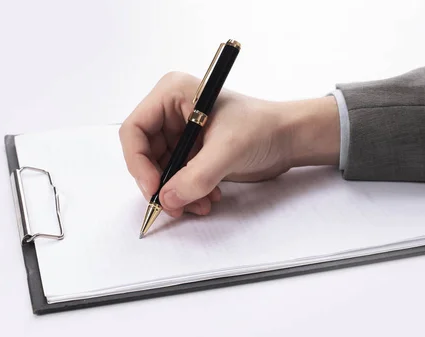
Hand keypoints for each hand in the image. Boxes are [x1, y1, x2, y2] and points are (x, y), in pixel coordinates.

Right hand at [119, 72, 339, 216]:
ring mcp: (181, 133)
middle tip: (175, 206)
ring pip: (161, 171)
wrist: (289, 138)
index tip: (153, 189)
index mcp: (172, 94)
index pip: (134, 130)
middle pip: (144, 154)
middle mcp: (171, 112)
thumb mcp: (227, 150)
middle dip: (160, 183)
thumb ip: (195, 177)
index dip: (138, 162)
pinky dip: (189, 192)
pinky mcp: (192, 151)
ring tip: (201, 204)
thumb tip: (166, 199)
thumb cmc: (263, 128)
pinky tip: (209, 198)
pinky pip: (177, 177)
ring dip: (177, 193)